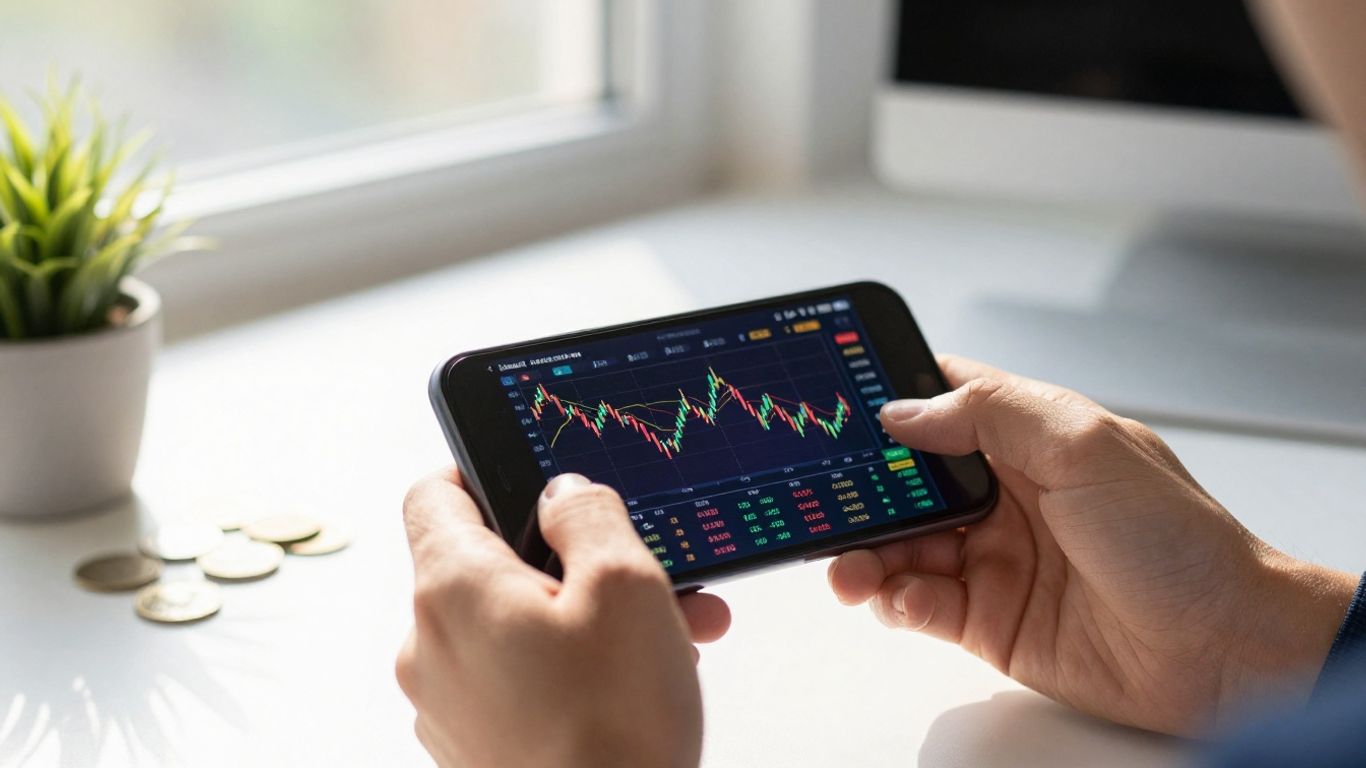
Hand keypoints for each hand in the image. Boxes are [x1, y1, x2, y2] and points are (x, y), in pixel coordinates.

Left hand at [397, 470, 728, 767]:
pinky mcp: (474, 748)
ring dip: (584, 618)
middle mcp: (430, 646)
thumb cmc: (613, 732)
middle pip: (492, 565)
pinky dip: (566, 668)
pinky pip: (515, 680)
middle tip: (645, 574)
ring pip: (513, 627)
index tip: (528, 474)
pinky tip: (630, 684)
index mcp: (453, 590)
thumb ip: (588, 515)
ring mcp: (448, 705)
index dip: (481, 470)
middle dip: (574, 561)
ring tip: (666, 637)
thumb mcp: (626, 585)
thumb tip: (564, 493)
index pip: (434, 495)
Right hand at [828, 356, 1355, 734]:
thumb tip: (906, 408)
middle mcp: (1005, 495)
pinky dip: (894, 599)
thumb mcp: (1086, 446)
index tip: (833, 407)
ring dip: (863, 553)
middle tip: (825, 502)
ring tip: (848, 568)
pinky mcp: (987, 619)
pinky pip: (917, 603)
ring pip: (899, 545)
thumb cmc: (1181, 543)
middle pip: (903, 481)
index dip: (885, 399)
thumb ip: (991, 412)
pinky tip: (897, 598)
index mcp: (1028, 439)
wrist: (1226, 651)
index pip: (940, 401)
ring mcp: (993, 557)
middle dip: (859, 491)